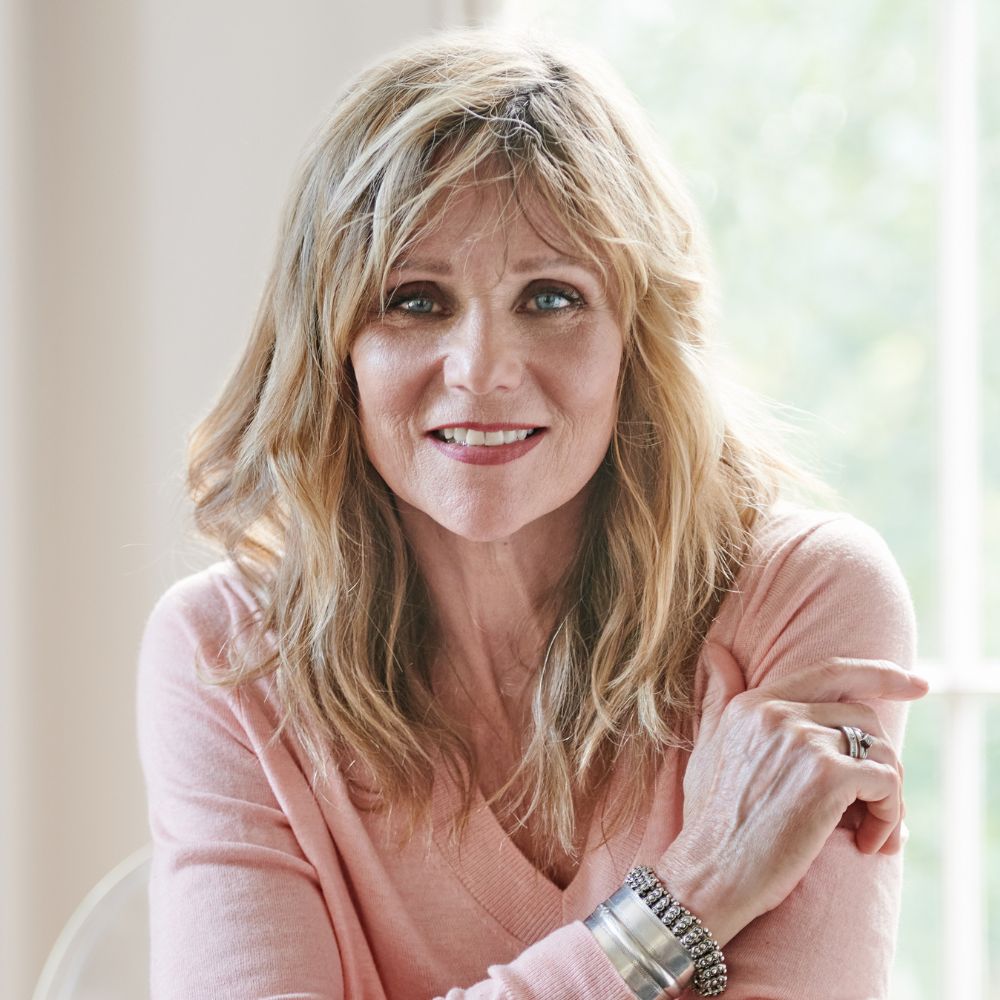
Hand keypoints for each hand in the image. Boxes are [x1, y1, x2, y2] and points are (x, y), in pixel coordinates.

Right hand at [653, 642, 928, 944]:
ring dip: (888, 796)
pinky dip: (890, 817)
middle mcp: (778, 712)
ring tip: (869, 832)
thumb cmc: (712, 821)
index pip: (832, 671)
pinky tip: (868, 844)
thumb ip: (717, 695)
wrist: (709, 874)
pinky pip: (888, 783)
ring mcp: (802, 740)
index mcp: (754, 703)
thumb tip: (714, 651)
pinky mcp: (827, 776)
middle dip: (879, 761)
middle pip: (865, 716)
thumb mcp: (708, 746)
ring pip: (883, 751)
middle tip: (871, 807)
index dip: (880, 674)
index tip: (916, 686)